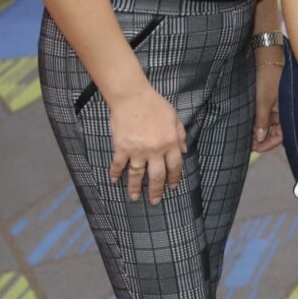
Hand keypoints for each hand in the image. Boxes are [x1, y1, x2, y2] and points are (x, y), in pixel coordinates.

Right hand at [108, 84, 185, 204]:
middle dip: (156, 191)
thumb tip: (185, 150)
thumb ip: (181, 134)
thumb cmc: (155, 104)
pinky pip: (118, 165)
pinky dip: (114, 173)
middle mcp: (155, 150)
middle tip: (154, 201)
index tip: (172, 187)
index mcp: (170, 143)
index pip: (175, 166)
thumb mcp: (174, 117)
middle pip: (157, 176)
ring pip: (137, 175)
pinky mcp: (122, 148)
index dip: (174, 178)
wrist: (132, 97)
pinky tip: (113, 180)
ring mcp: (137, 151)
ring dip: (135, 187)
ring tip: (134, 197)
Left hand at [251, 52, 283, 153]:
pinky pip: (265, 116)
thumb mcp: (263, 101)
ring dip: (258, 131)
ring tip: (246, 136)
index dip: (268, 144)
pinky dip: (257, 122)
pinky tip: (248, 125)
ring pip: (268, 125)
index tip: (255, 149)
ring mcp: (276, 107)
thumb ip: (262, 121)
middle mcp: (283, 112)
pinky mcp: (269, 101)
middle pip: (274, 133)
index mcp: (286, 113)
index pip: (280, 136)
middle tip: (248, 145)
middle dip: (262, 140)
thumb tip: (259, 138)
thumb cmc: (269, 77)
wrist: (267, 56)